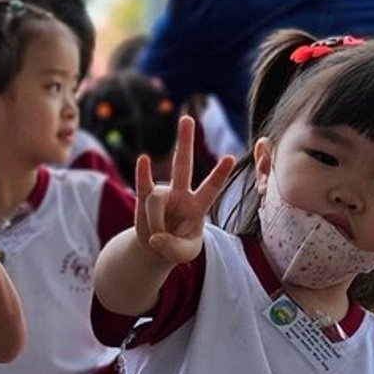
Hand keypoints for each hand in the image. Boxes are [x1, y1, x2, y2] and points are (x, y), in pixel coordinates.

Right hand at [133, 117, 236, 268]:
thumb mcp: (184, 255)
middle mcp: (181, 194)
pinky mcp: (144, 199)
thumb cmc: (176, 247)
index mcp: (198, 205)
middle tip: (187, 118)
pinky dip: (143, 175)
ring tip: (156, 238)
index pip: (212, 188)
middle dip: (185, 142)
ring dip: (155, 224)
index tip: (230, 157)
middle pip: (183, 164)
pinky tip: (144, 159)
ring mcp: (163, 194)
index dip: (220, 174)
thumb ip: (174, 249)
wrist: (154, 249)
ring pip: (156, 203)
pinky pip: (143, 185)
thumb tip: (155, 236)